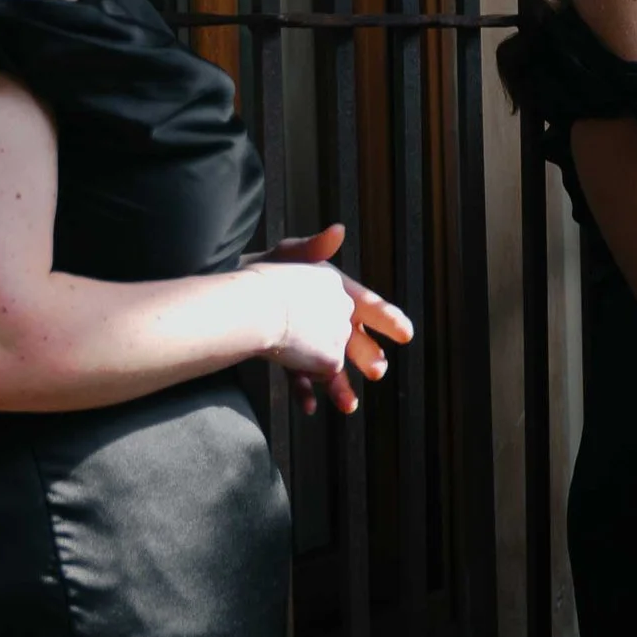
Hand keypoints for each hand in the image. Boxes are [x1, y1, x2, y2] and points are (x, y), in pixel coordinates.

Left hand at [256, 223, 414, 414]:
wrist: (231, 296)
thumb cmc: (263, 271)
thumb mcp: (289, 255)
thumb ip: (314, 247)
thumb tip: (338, 229)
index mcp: (336, 294)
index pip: (368, 305)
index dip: (387, 318)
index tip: (405, 333)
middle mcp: (328, 320)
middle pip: (354, 342)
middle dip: (368, 356)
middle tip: (377, 370)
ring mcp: (309, 342)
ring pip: (330, 367)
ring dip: (341, 386)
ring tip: (348, 405)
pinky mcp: (289, 359)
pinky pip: (301, 379)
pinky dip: (306, 392)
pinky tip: (309, 406)